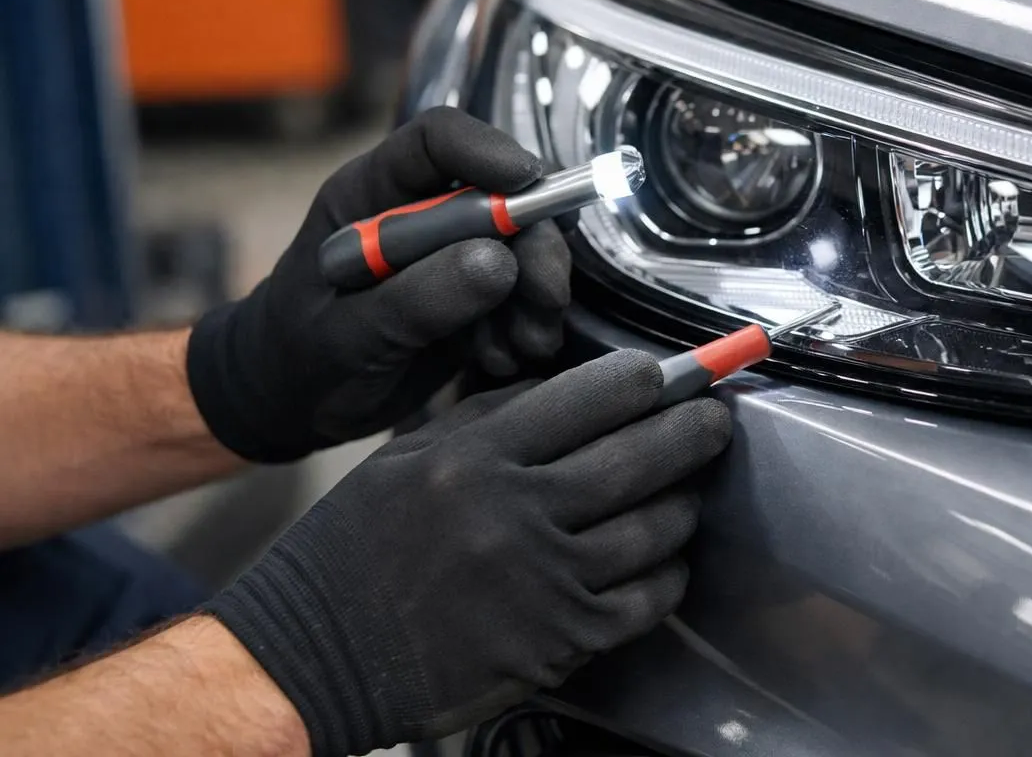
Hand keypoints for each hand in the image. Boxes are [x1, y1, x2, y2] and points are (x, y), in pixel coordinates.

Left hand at [186, 107, 570, 462]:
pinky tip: (502, 360)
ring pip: (522, 248)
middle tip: (548, 301)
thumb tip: (499, 261)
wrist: (290, 402)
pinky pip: (521, 294)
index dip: (488, 151)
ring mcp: (449, 252)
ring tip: (519, 349)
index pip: (436, 141)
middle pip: (501, 197)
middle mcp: (419, 211)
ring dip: (535, 299)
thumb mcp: (350, 336)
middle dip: (535, 247)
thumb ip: (417, 298)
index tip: (530, 185)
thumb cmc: (300, 359)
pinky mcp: (472, 292)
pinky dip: (525, 327)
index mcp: (372, 194)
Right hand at [205, 350, 730, 755]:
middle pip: (642, 455)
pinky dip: (668, 572)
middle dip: (695, 430)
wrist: (315, 655)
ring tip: (688, 489)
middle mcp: (515, 513)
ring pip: (656, 527)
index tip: (669, 377)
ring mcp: (542, 582)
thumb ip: (493, 420)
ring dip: (684, 502)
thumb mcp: (410, 457)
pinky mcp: (558, 642)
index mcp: (475, 456)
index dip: (648, 380)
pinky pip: (646, 598)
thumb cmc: (359, 548)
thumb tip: (578, 389)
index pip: (594, 395)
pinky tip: (665, 558)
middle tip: (715, 420)